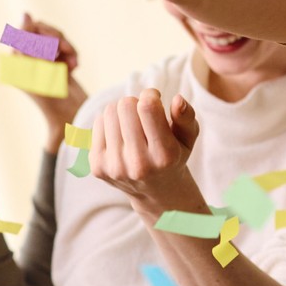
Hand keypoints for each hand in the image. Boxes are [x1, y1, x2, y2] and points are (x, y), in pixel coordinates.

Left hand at [17, 14, 85, 149]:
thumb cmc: (51, 93)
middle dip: (58, 40)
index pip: (28, 29)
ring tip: (72, 63)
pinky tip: (74, 67)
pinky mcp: (57, 66)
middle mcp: (28, 60)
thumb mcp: (38, 64)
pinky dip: (72, 55)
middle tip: (66, 52)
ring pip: (57, 39)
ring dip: (68, 48)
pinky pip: (66, 48)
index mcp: (16, 60)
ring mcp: (43, 63)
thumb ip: (29, 38)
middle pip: (43, 31)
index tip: (56, 46)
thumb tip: (26, 13)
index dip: (44, 33)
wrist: (70, 115)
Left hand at [93, 89, 201, 220]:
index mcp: (164, 156)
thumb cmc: (173, 155)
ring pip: (109, 112)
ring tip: (131, 124)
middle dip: (135, 103)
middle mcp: (139, 164)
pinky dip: (109, 122)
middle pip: (125, 106)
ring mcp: (115, 167)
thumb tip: (177, 99)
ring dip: (121, 112)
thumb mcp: (187, 138)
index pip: (147, 107)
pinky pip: (98, 123)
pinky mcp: (98, 167)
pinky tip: (120, 134)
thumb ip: (186, 117)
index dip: (150, 95)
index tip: (154, 99)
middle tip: (142, 114)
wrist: (155, 191)